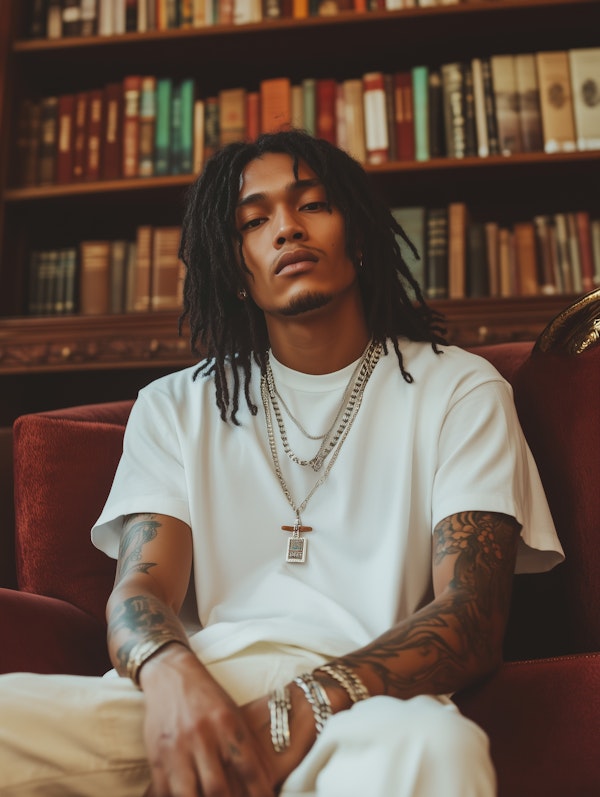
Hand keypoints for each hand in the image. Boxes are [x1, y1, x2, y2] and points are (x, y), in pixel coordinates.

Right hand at [139, 643, 275, 796]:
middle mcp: (203, 736)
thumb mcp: (233, 712)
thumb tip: (266, 778)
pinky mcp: (157, 755)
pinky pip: (164, 790)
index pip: (248, 767)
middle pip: (218, 787)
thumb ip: (246, 744)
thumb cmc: (208, 697)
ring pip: (189, 794)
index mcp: (227, 723)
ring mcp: (177, 747)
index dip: (259, 791)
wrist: (171, 675)